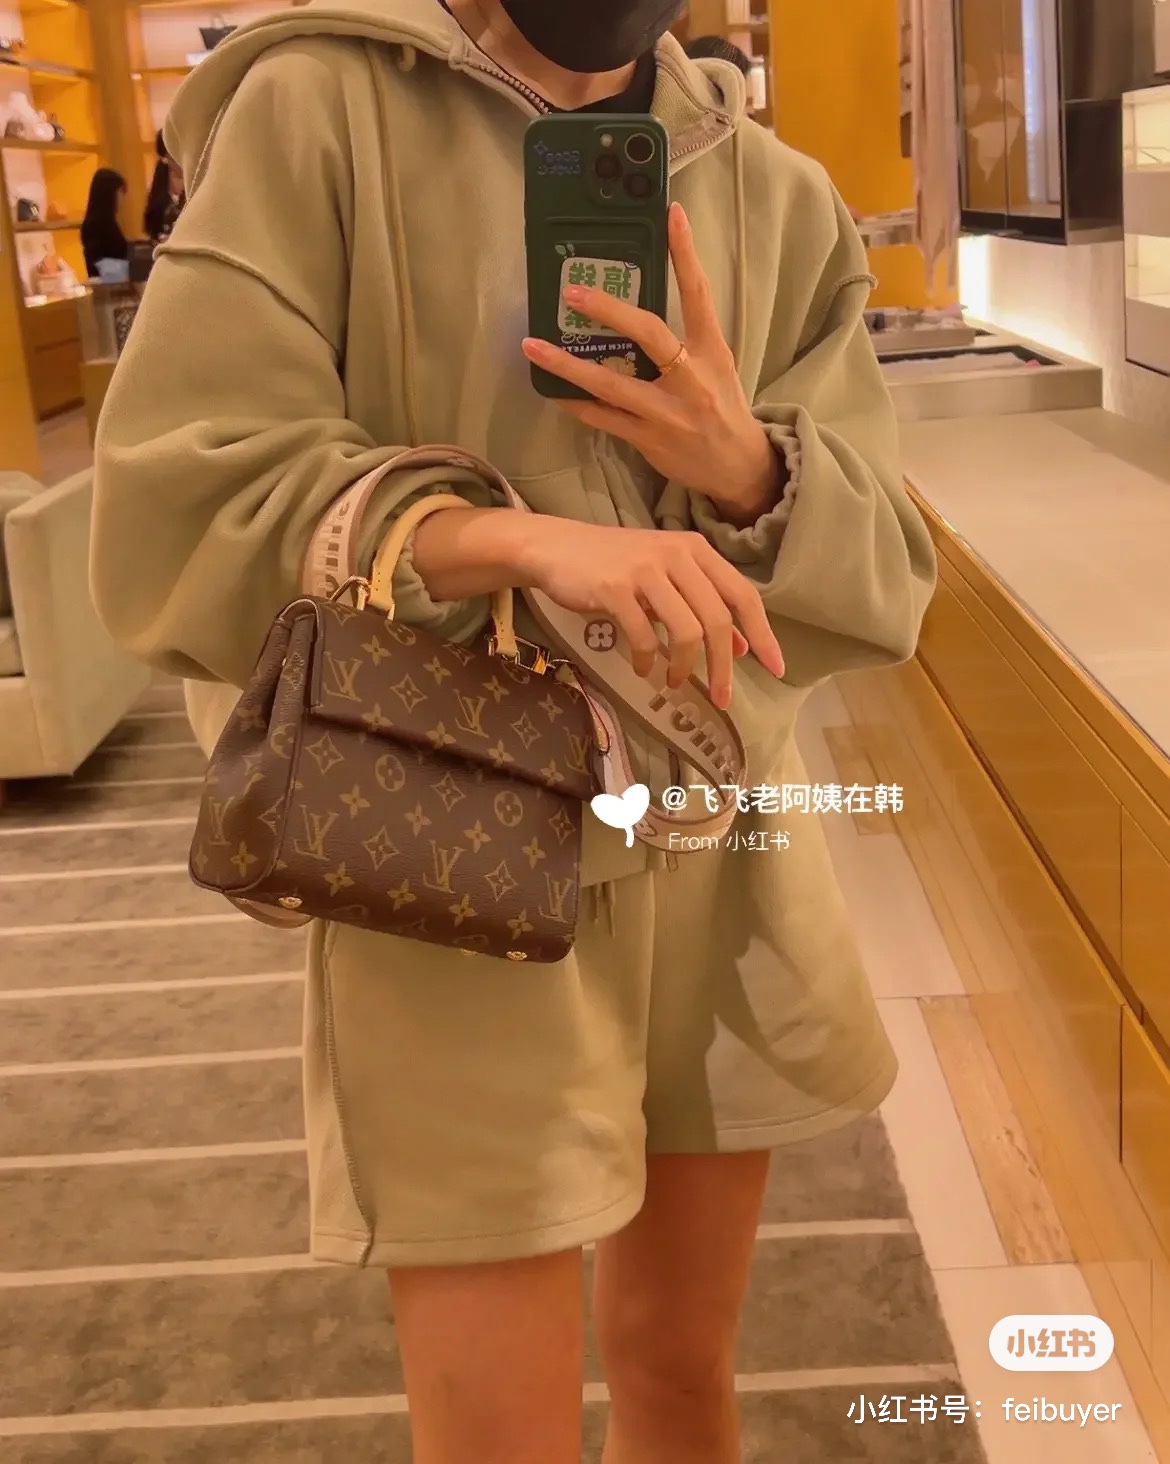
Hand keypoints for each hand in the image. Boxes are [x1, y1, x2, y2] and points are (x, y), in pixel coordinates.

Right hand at [520, 516, 783, 708]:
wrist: (557, 548)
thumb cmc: (616, 565)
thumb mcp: (667, 578)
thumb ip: (702, 604)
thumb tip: (740, 645)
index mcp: (696, 550)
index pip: (743, 594)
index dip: (763, 634)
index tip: (776, 669)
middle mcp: (677, 554)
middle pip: (718, 618)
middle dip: (723, 666)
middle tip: (723, 698)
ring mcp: (646, 570)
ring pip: (687, 630)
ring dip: (685, 666)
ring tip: (676, 683)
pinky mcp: (615, 588)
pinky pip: (643, 635)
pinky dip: (647, 659)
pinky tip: (642, 669)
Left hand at [521, 202, 782, 524]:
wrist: (738, 467)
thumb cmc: (723, 408)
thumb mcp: (717, 365)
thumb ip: (686, 337)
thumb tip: (638, 307)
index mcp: (711, 351)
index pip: (698, 293)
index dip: (685, 254)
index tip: (672, 213)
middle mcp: (691, 379)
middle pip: (649, 334)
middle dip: (609, 311)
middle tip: (572, 292)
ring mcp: (667, 413)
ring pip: (611, 385)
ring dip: (568, 366)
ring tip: (533, 346)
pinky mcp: (649, 440)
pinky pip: (603, 419)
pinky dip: (576, 404)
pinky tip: (553, 391)